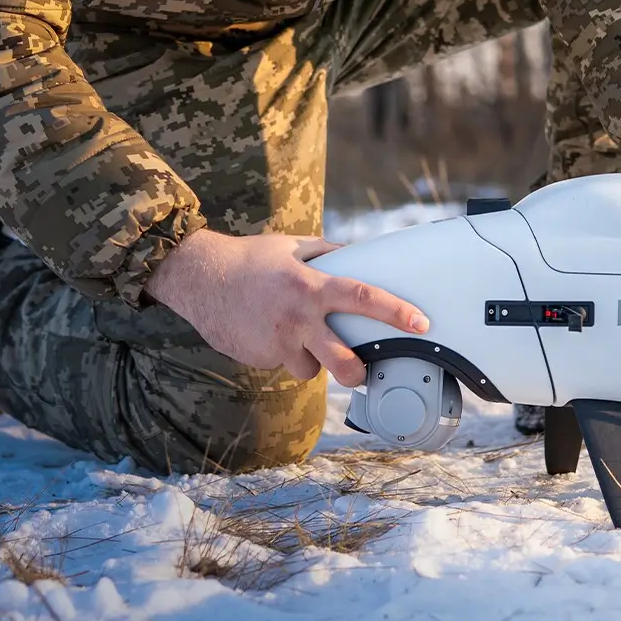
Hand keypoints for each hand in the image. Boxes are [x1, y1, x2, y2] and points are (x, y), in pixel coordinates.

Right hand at [143, 228, 428, 386]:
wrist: (200, 279)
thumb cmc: (250, 259)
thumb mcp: (292, 247)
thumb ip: (326, 254)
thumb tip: (357, 257)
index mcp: (311, 286)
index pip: (362, 298)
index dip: (395, 312)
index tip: (420, 322)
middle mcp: (298, 318)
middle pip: (343, 361)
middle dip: (358, 372)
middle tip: (363, 368)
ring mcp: (278, 342)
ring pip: (311, 368)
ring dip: (313, 360)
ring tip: (302, 339)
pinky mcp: (260, 357)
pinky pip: (284, 363)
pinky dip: (285, 354)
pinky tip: (271, 334)